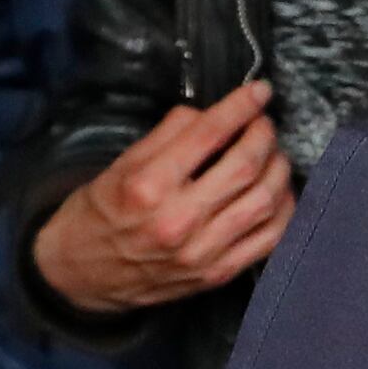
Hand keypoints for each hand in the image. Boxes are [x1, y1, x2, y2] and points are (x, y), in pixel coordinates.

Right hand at [31, 84, 290, 315]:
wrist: (83, 276)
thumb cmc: (98, 214)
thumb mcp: (119, 166)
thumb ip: (166, 136)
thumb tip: (209, 113)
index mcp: (148, 186)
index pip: (208, 135)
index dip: (241, 107)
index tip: (259, 91)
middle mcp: (178, 221)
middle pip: (245, 167)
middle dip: (264, 136)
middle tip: (263, 124)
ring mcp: (202, 253)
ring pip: (265, 202)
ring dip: (279, 170)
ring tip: (272, 155)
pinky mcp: (218, 274)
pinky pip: (270, 239)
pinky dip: (284, 210)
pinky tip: (279, 192)